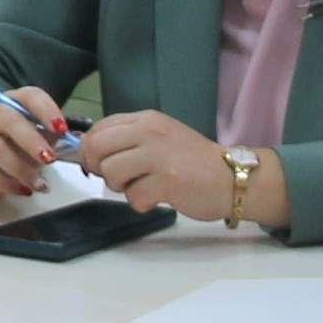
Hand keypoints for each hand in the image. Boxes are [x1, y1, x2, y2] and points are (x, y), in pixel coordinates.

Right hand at [0, 89, 63, 207]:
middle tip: (50, 160)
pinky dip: (6, 184)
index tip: (61, 129)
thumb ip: (48, 137)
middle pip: (7, 119)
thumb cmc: (4, 144)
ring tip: (38, 185)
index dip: (47, 110)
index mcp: (8, 102)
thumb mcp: (28, 137)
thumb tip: (71, 142)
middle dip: (32, 140)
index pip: (28, 96)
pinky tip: (21, 190)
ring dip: (21, 169)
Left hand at [75, 112, 272, 227]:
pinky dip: (141, 203)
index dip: (89, 150)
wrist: (233, 176)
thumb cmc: (193, 162)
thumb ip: (128, 140)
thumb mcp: (160, 138)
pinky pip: (133, 196)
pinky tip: (158, 198)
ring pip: (111, 172)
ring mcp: (159, 155)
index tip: (97, 164)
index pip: (99, 128)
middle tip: (117, 179)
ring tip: (141, 187)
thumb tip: (90, 154)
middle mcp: (150, 131)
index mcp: (146, 120)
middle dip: (98, 167)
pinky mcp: (168, 181)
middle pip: (96, 147)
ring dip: (120, 187)